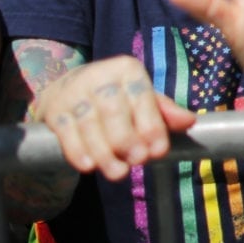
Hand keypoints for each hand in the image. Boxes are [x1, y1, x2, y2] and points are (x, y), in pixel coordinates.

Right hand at [36, 56, 196, 180]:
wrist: (66, 90)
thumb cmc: (115, 98)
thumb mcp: (140, 99)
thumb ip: (164, 111)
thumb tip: (190, 121)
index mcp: (127, 69)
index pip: (142, 97)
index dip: (151, 126)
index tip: (157, 152)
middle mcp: (99, 75)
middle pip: (114, 111)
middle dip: (127, 139)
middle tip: (137, 162)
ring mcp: (73, 91)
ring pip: (89, 125)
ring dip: (104, 152)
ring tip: (117, 173)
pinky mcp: (53, 110)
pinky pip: (66, 133)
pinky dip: (77, 151)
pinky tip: (88, 167)